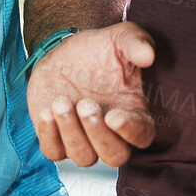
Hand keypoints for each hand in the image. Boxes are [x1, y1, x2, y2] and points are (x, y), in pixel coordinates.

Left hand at [28, 23, 155, 167]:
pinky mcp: (58, 139)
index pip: (142, 136)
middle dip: (97, 134)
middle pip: (114, 156)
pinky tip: (47, 111)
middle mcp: (111, 134)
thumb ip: (137, 43)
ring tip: (61, 101)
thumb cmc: (99, 50)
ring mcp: (84, 139)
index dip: (130, 132)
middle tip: (85, 103)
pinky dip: (49, 136)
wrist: (66, 54)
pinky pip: (54, 152)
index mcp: (134, 113)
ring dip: (71, 132)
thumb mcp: (120, 38)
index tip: (113, 116)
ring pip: (83, 157)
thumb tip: (149, 54)